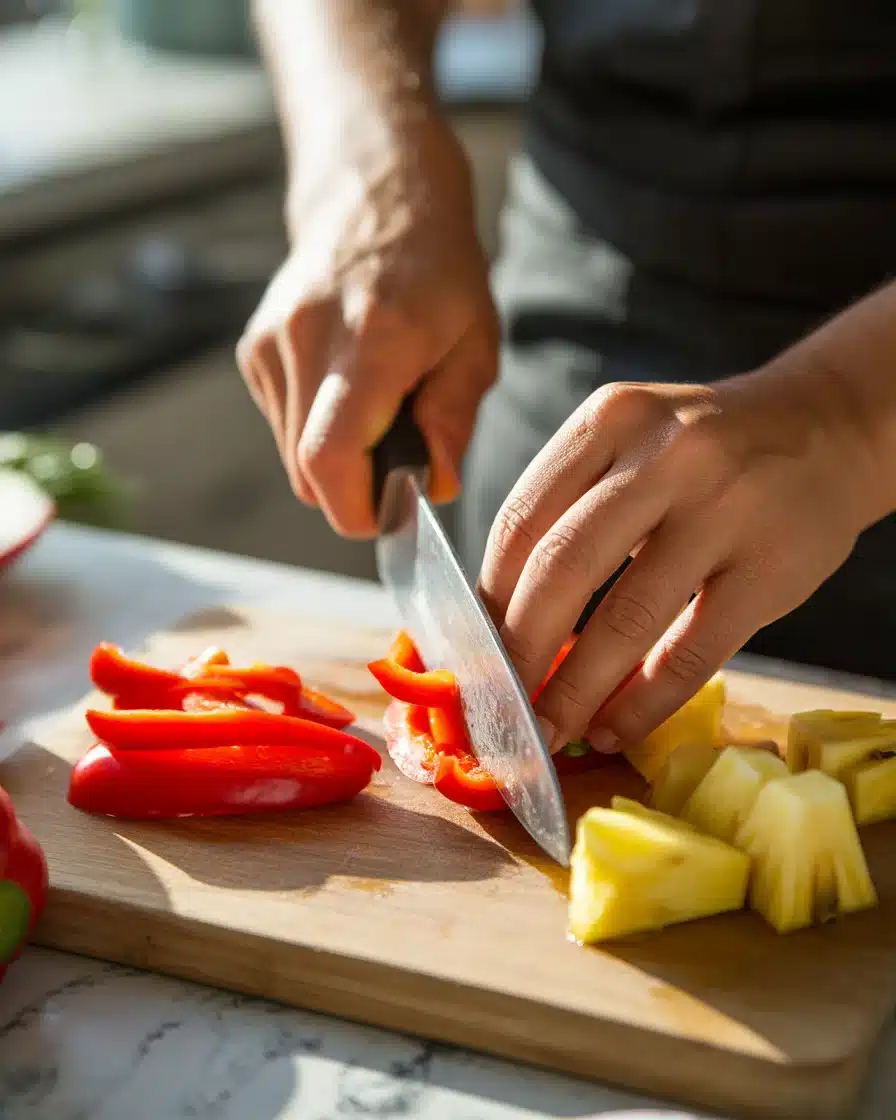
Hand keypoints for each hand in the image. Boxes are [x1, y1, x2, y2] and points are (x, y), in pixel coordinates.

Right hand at [237, 111, 497, 537]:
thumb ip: (453, 420)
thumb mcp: (474, 342)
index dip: (355, 509)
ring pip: (292, 454)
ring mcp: (270, 343)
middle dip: (354, 489)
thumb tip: (433, 487)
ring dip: (337, 458)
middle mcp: (305, 339)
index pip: (330, 459)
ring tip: (378, 409)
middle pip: (307, 471)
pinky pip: (282, 425)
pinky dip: (317, 428)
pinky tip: (348, 388)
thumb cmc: (438, 268)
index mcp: (370, 340)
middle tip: (399, 461)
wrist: (373, 195)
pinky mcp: (254, 349)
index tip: (390, 515)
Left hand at [478, 367, 873, 753]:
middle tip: (499, 702)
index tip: (473, 651)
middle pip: (561, 568)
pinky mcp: (772, 569)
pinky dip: (643, 702)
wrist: (824, 431)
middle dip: (518, 650)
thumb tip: (501, 622)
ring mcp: (725, 510)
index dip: (487, 599)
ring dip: (576, 689)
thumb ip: (568, 511)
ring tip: (551, 727)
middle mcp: (664, 455)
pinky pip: (691, 653)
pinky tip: (615, 727)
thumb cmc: (703, 453)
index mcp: (610, 420)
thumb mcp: (629, 445)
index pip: (521, 520)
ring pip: (626, 620)